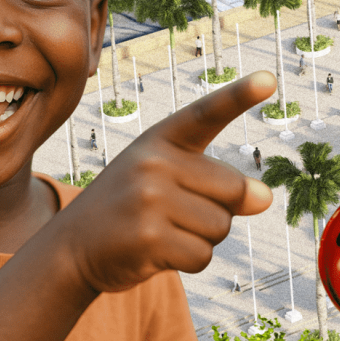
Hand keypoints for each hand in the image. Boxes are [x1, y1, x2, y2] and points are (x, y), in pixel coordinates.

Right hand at [55, 70, 274, 294]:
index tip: (269, 79)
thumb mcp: (170, 183)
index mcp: (161, 141)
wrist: (71, 247)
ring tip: (162, 232)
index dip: (239, 95)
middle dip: (219, 211)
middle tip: (176, 215)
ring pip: (221, 228)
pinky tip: (157, 253)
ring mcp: (148, 199)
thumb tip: (265, 197)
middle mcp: (153, 163)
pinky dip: (189, 261)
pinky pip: (203, 256)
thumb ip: (218, 183)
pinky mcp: (147, 238)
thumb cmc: (133, 210)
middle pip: (235, 190)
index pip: (207, 114)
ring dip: (202, 239)